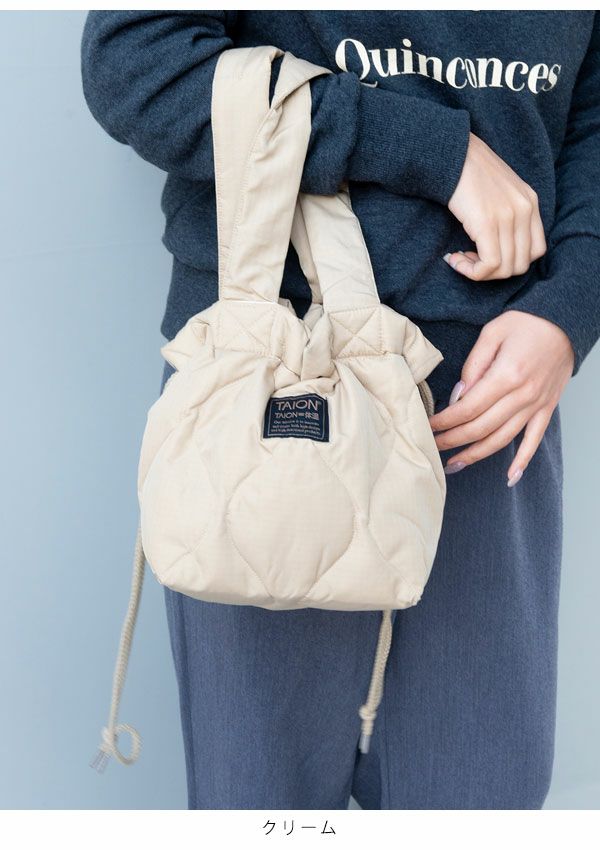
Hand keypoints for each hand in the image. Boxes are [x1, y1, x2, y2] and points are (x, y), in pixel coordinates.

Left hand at [428, 310, 574, 484]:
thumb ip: (473, 365)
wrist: (564, 321)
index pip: (468, 408)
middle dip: (453, 440)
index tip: (428, 426)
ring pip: (502, 440)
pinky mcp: (547, 409)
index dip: (445, 421)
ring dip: (476, 455)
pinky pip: (534, 440)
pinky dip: (522, 461)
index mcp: (506, 376)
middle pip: (481, 428)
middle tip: (433, 446)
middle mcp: (522, 395)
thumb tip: (459, 395)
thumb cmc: (525, 323)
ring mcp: (536, 405)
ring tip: (454, 464)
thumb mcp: (492, 333)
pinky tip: (509, 477)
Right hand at [445, 133, 546, 280]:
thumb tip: (497, 246)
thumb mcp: (500, 191)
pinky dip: (471, 271)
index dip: (511, 262)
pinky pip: (488, 265)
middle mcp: (524, 210)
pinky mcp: (488, 224)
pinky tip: (454, 259)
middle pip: (521, 265)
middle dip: (494, 272)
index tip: (486, 254)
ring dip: (480, 273)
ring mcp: (508, 217)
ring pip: (505, 269)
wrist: (451, 153)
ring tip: (460, 259)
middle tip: (470, 260)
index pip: (536, 251)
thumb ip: (508, 213)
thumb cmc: (468, 172)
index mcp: (531, 202)